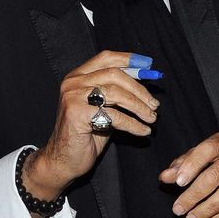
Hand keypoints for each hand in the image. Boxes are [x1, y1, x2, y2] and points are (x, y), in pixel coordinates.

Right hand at [23, 50, 161, 201]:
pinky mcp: (77, 114)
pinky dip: (133, 124)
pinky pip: (114, 115)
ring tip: (152, 118)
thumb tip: (145, 77)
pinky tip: (142, 130)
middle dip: (139, 89)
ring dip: (139, 106)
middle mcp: (73, 83)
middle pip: (114, 74)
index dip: (129, 59)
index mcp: (78, 76)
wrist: (64, 160)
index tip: (149, 65)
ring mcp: (73, 97)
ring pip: (116, 93)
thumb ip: (118, 91)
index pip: (106, 58)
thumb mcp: (104, 107)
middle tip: (154, 104)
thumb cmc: (87, 134)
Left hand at [161, 131, 218, 217]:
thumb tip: (165, 177)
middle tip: (177, 209)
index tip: (178, 182)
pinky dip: (216, 217)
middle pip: (215, 176)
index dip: (192, 165)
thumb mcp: (207, 153)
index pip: (208, 150)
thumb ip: (185, 162)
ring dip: (204, 210)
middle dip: (193, 195)